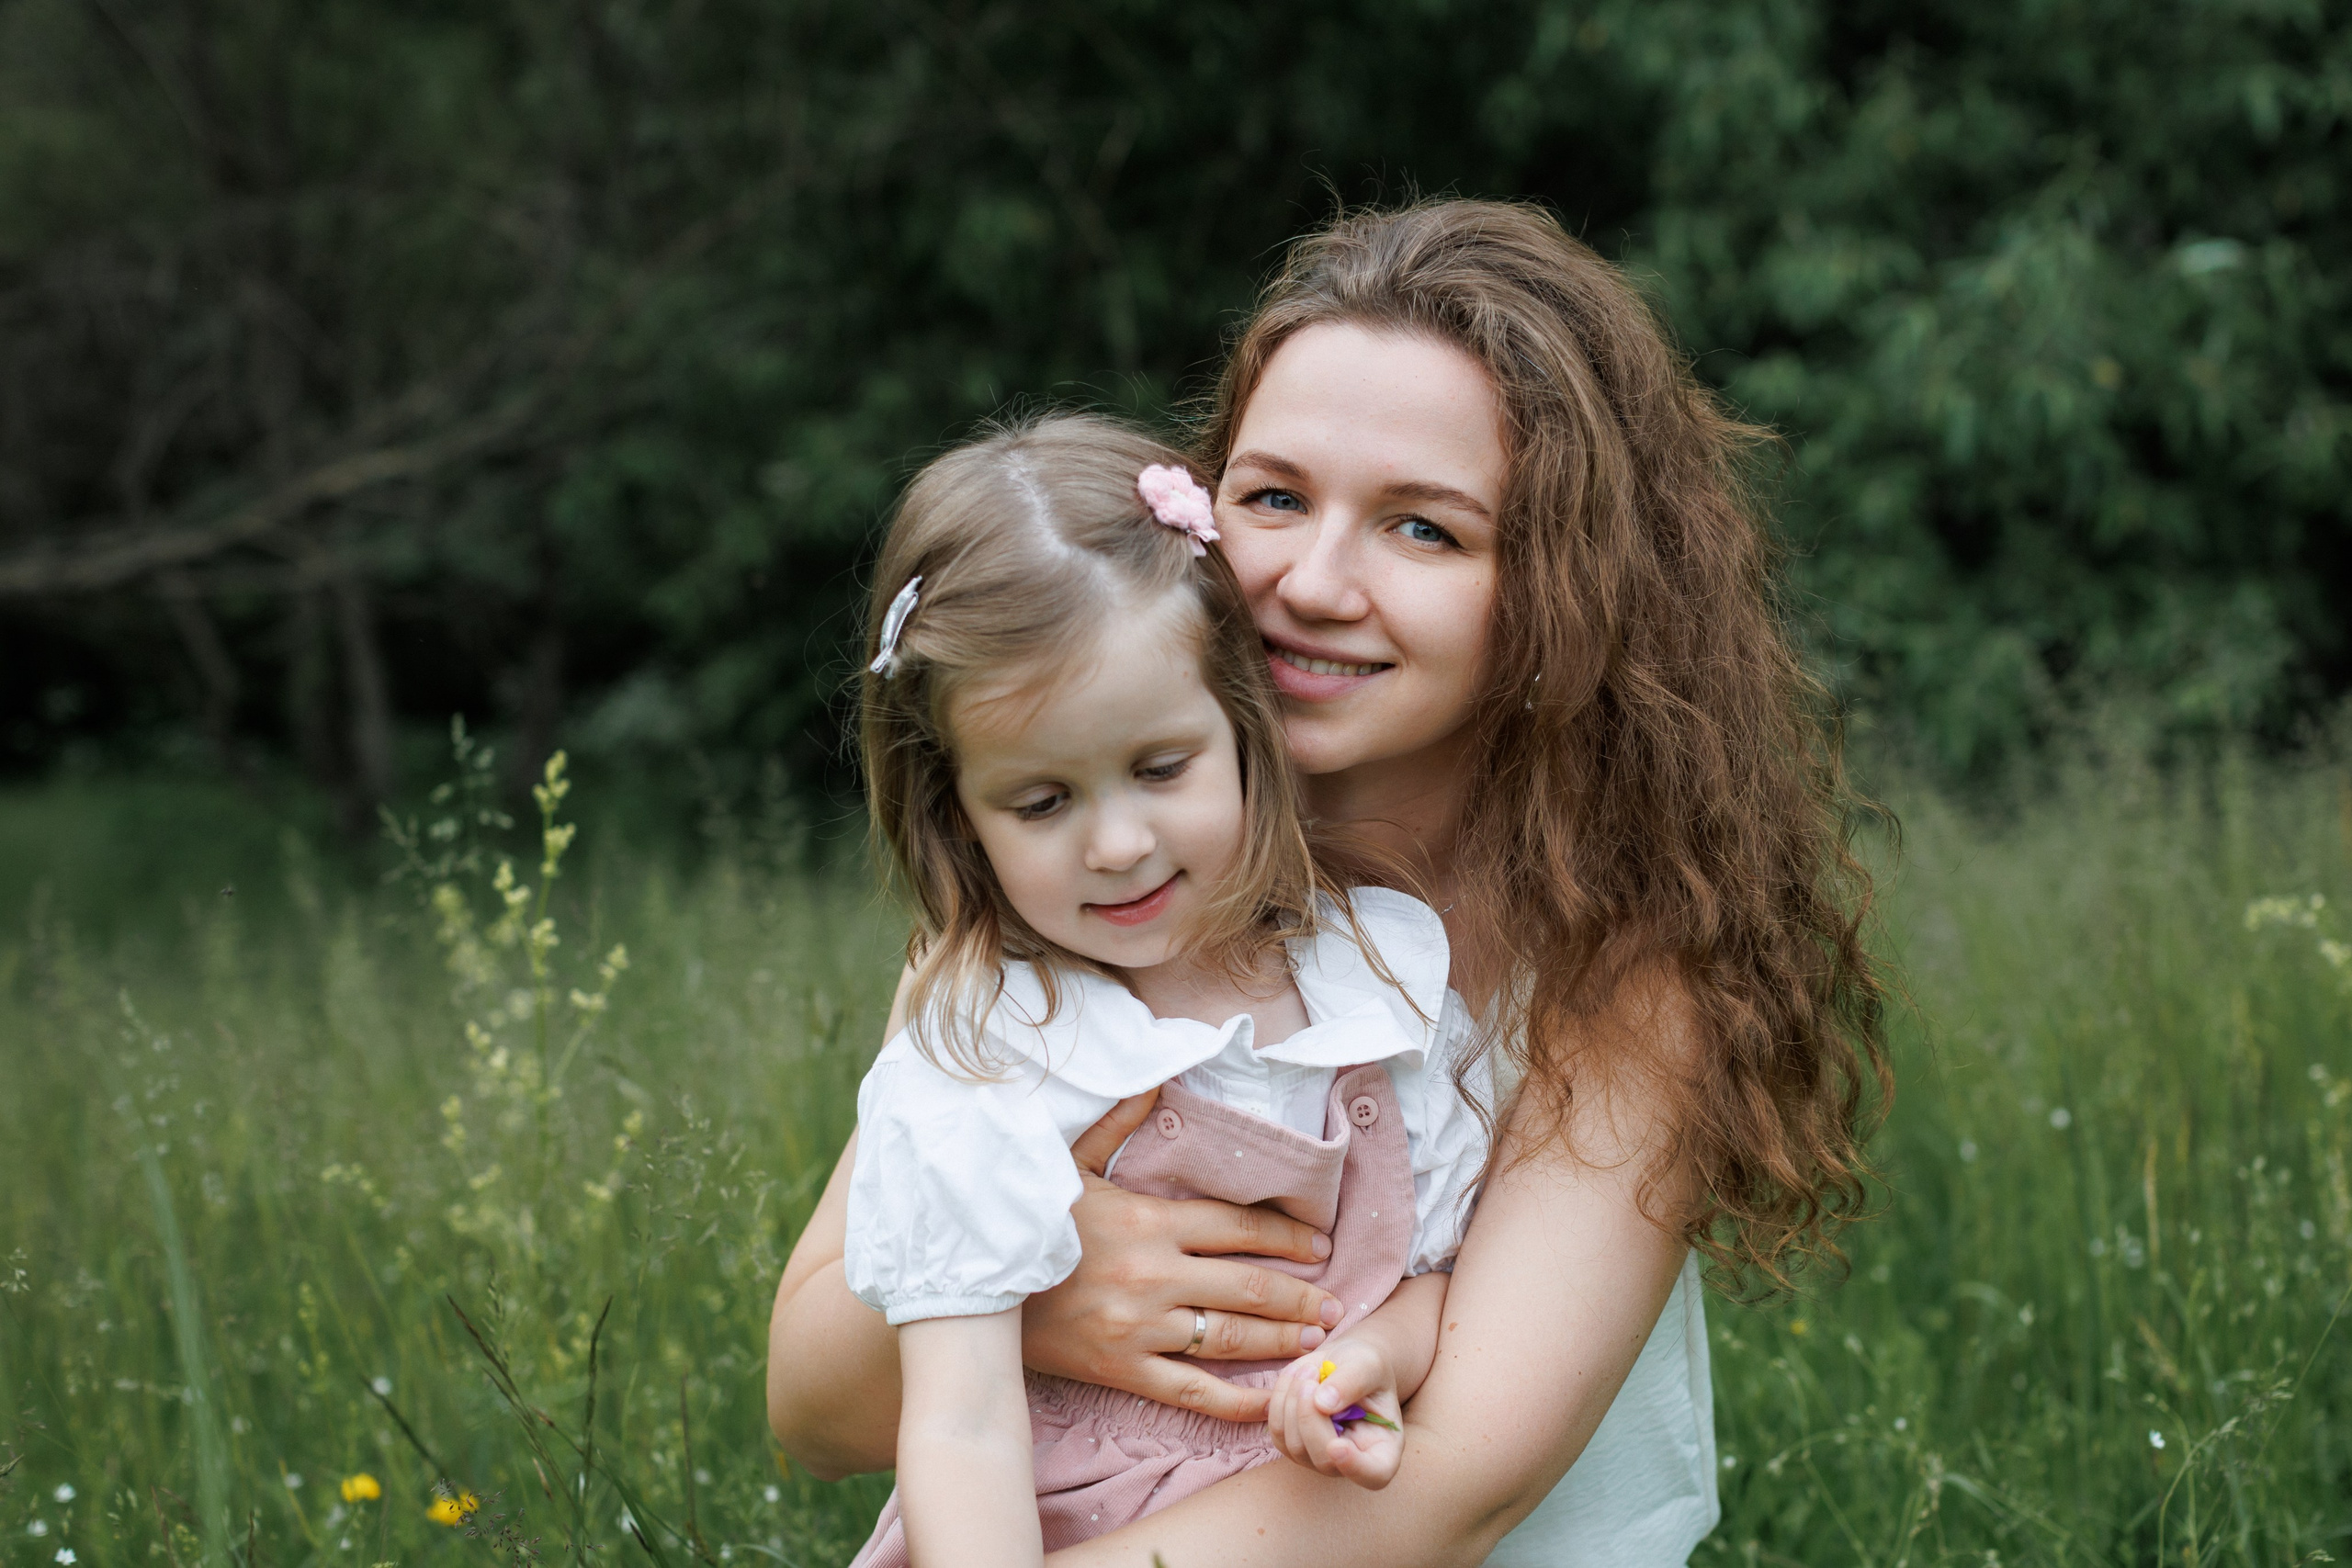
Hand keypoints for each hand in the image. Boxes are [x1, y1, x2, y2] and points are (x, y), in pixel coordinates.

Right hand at [1020, 1089, 1344, 1423]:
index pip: (1238, 1227)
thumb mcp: (1066, 1163)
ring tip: (1317, 1341)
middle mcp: (1153, 1275)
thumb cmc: (1026, 1223)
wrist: (975, 1291)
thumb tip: (1155, 1075)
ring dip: (1282, 1341)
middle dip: (1300, 1296)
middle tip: (1335, 1302)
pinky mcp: (1121, 1370)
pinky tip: (1269, 1403)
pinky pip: (1191, 1393)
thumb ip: (1116, 1121)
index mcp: (1147, 1221)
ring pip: (1231, 1339)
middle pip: (1248, 1287)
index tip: (1320, 1246)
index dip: (1287, 1237)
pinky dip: (1235, 1403)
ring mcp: (1140, 1328)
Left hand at [1265, 1336, 1406, 1489]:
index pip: (1375, 1475)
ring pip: (1295, 1447)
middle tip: (1311, 1375)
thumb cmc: (1364, 1364)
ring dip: (1293, 1402)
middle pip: (1324, 1461)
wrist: (1344, 1361)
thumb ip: (1352, 1381)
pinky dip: (1279, 1400)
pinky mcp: (1294, 1446)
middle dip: (1311, 1418)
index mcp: (1383, 1448)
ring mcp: (1320, 1458)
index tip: (1336, 1445)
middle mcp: (1351, 1462)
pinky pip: (1277, 1432)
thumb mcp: (1368, 1363)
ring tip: (1308, 1370)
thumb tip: (1324, 1404)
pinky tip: (1295, 1378)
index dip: (1355, 1467)